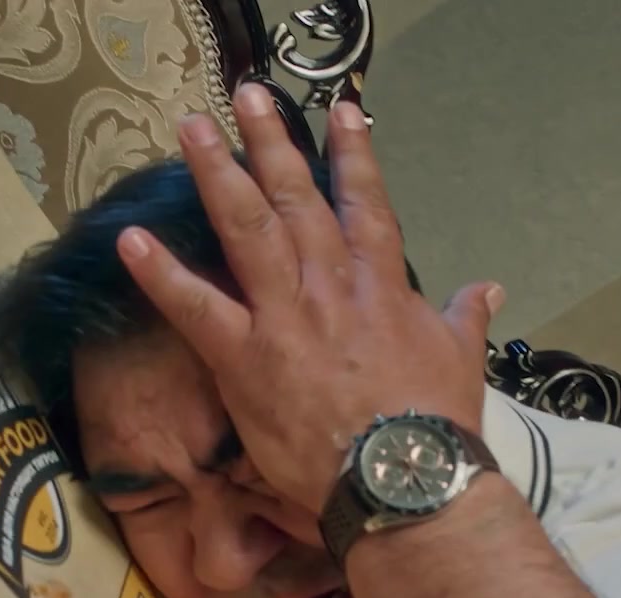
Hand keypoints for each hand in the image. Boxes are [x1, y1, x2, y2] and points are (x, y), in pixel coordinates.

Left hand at [116, 83, 503, 513]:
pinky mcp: (245, 359)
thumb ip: (465, 315)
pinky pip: (196, 309)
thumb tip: (489, 288)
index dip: (355, 156)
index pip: (367, 206)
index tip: (342, 112)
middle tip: (246, 97)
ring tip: (192, 130)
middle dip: (273, 144)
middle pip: (298, 201)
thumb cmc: (435, 424)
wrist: (404, 476)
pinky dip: (162, 275)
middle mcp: (330, 287)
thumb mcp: (461, 359)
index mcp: (381, 287)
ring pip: (248, 231)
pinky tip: (131, 241)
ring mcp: (285, 318)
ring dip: (218, 175)